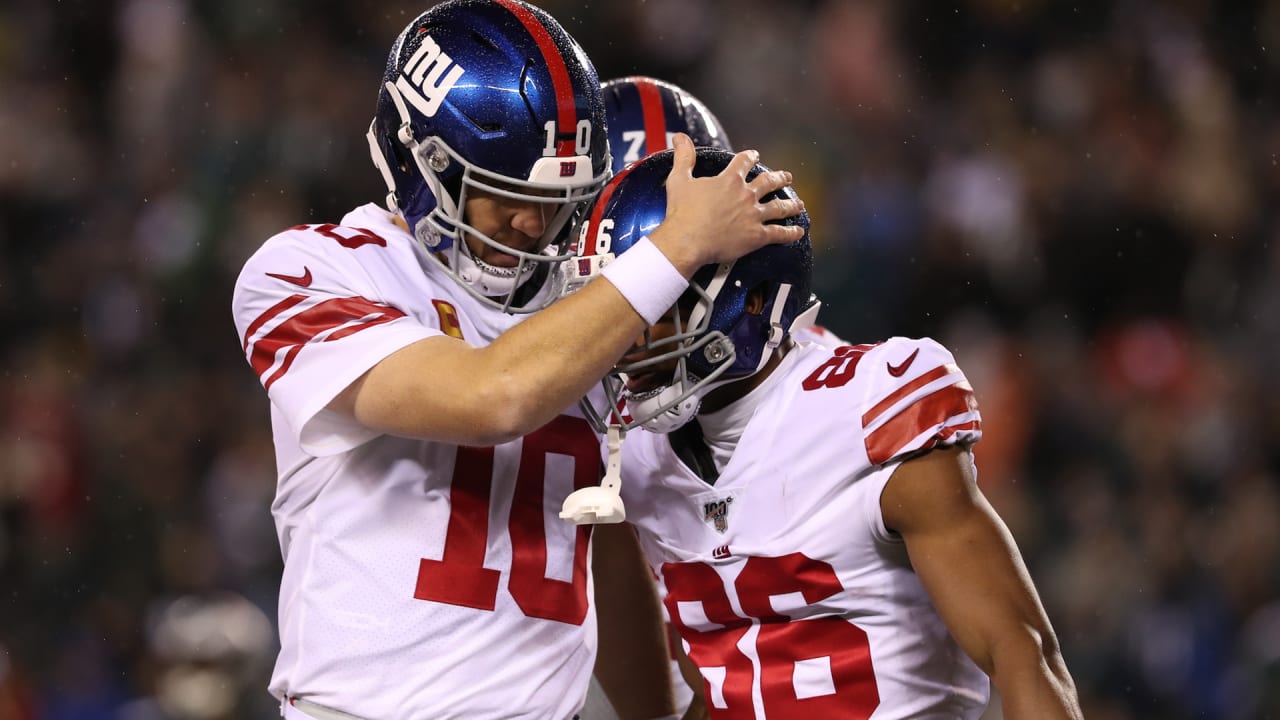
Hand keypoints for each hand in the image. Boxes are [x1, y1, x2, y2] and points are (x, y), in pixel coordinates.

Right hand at [649, 133, 804, 273]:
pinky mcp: (757, 236)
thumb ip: (683, 157)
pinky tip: (798, 231)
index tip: (754, 156)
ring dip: (791, 204)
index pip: (744, 162)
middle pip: (769, 182)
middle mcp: (746, 195)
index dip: (750, 157)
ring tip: (798, 203)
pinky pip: (779, 233)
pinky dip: (790, 233)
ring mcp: (754, 216)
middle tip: (786, 177)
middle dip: (779, 178)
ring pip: (779, 207)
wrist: (687, 241)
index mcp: (729, 180)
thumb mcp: (679, 179)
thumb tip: (680, 138)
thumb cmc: (682, 213)